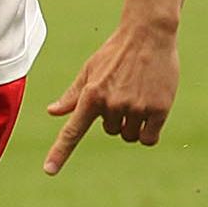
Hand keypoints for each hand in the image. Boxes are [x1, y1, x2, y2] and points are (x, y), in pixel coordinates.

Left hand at [42, 18, 180, 174]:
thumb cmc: (115, 53)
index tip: (49, 171)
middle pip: (111, 131)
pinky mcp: (159, 109)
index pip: (72, 131)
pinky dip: (149, 131)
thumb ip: (73, 95)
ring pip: (130, 136)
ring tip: (138, 96)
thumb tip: (52, 112)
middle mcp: (112, 105)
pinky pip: (149, 137)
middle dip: (116, 118)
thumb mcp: (89, 70)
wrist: (149, 35)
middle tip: (124, 92)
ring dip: (133, 124)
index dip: (60, 152)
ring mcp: (136, 108)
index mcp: (91, 96)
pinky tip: (152, 110)